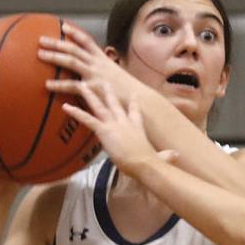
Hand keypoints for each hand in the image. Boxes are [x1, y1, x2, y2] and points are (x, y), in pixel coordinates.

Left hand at [38, 22, 146, 102]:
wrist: (140, 100)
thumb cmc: (129, 92)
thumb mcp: (117, 77)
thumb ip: (105, 74)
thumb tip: (97, 76)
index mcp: (104, 60)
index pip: (88, 41)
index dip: (75, 33)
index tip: (64, 26)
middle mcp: (98, 64)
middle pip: (74, 48)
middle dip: (57, 42)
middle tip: (41, 39)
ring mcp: (95, 74)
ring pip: (71, 60)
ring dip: (54, 56)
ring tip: (40, 54)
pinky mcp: (94, 87)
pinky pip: (72, 85)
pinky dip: (59, 85)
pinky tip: (47, 85)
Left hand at [62, 82, 176, 177]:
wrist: (146, 163)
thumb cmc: (153, 163)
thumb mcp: (163, 157)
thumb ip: (167, 155)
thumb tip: (178, 155)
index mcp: (138, 128)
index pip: (136, 112)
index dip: (135, 103)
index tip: (134, 94)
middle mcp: (126, 122)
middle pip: (115, 103)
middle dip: (109, 91)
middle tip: (104, 81)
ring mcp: (115, 124)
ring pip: (99, 105)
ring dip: (89, 94)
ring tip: (81, 84)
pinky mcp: (105, 131)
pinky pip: (88, 119)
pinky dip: (76, 112)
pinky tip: (66, 106)